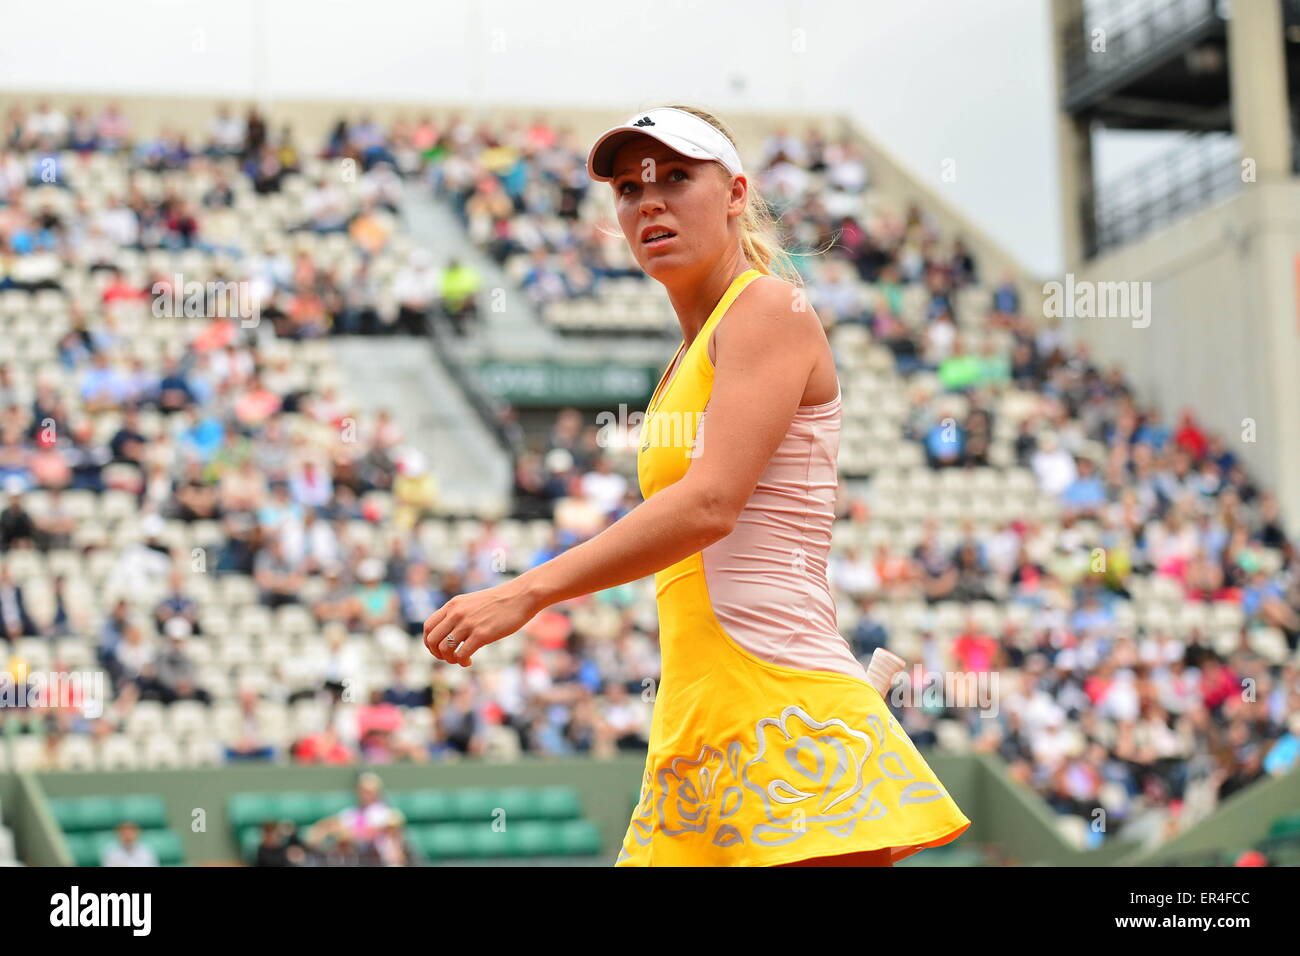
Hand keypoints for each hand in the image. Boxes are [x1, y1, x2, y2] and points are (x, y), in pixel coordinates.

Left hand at [423, 578, 539, 666]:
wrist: (521, 596)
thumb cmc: (501, 601)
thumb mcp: (474, 602)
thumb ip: (460, 613)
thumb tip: (451, 632)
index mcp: (454, 604)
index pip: (429, 626)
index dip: (429, 643)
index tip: (438, 650)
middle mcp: (457, 613)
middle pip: (432, 640)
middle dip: (437, 654)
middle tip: (448, 658)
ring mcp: (469, 624)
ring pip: (445, 649)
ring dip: (450, 660)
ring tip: (460, 660)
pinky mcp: (482, 634)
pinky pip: (461, 654)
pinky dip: (462, 662)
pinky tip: (469, 661)